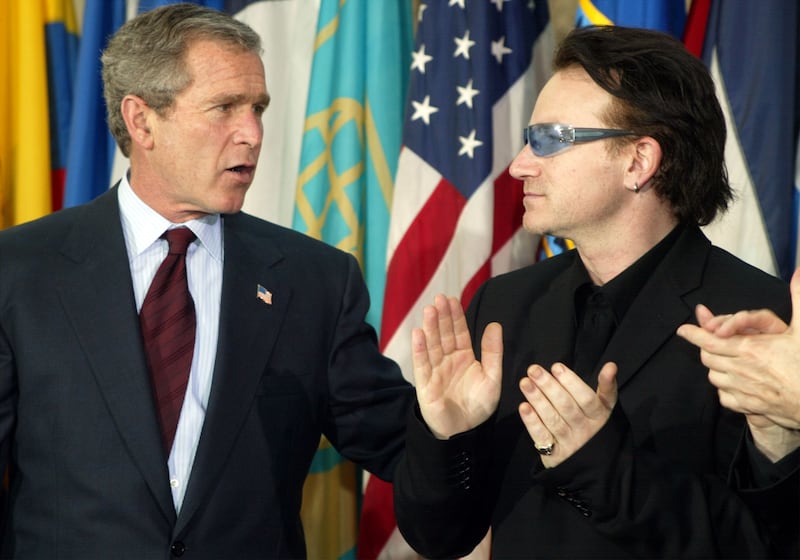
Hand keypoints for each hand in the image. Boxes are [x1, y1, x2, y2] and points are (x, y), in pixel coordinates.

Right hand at [411, 295, 502, 438]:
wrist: (464, 432)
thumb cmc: (478, 406)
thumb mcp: (492, 377)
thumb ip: (493, 352)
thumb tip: (495, 324)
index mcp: (464, 357)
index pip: (459, 332)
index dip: (456, 316)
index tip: (453, 299)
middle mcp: (448, 360)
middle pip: (444, 334)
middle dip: (441, 316)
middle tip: (439, 298)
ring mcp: (435, 370)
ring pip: (432, 345)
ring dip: (430, 327)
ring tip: (429, 310)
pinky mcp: (425, 384)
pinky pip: (422, 364)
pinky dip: (419, 349)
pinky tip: (418, 333)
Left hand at [518, 361, 617, 467]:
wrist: (592, 467)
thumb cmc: (596, 427)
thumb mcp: (606, 408)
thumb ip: (606, 387)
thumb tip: (611, 365)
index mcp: (599, 417)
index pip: (586, 398)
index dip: (571, 382)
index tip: (556, 367)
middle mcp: (585, 430)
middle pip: (566, 406)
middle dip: (549, 386)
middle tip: (533, 369)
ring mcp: (569, 443)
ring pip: (553, 419)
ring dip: (537, 400)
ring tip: (525, 383)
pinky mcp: (554, 455)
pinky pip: (542, 437)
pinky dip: (532, 422)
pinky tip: (524, 407)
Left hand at [676, 268, 799, 459]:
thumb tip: (798, 271)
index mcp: (751, 350)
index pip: (711, 340)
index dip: (694, 334)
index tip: (683, 329)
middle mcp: (741, 370)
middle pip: (708, 357)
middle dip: (707, 347)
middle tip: (712, 342)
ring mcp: (743, 390)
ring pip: (713, 376)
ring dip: (716, 367)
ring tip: (726, 360)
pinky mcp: (748, 407)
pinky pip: (723, 397)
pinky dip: (725, 388)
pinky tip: (735, 382)